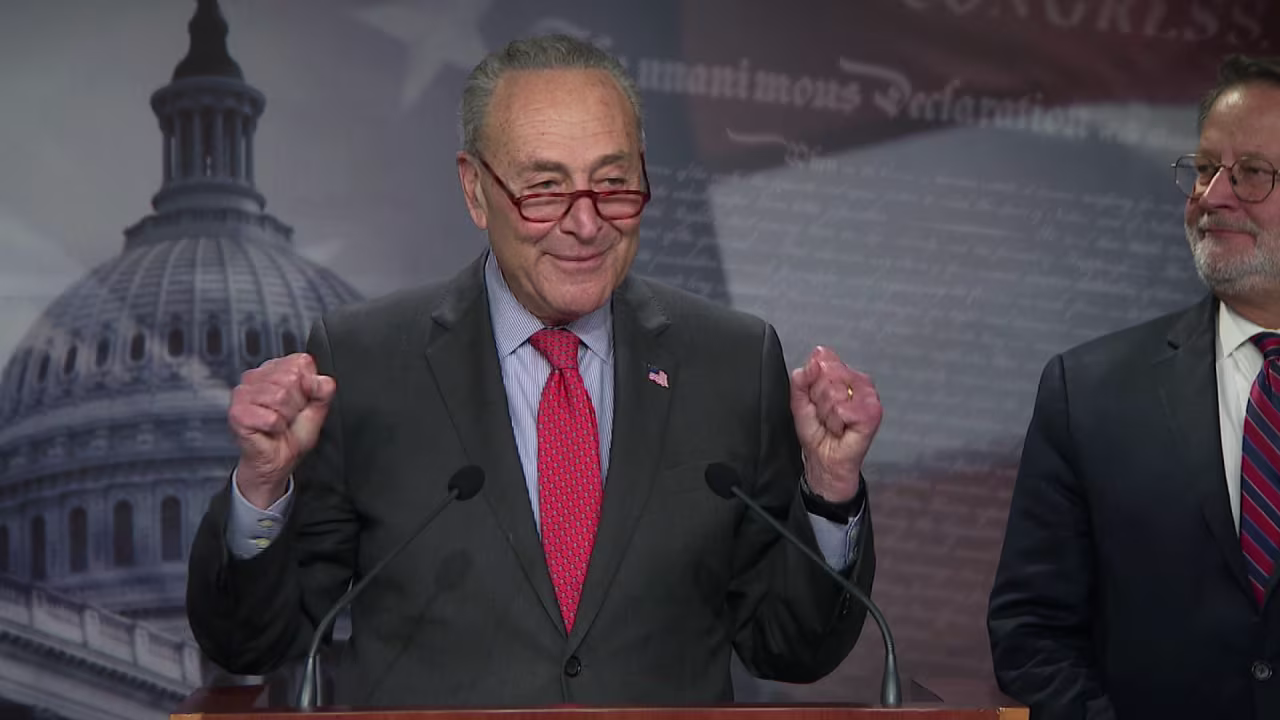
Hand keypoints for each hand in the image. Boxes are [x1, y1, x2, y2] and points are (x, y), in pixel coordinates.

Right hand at [227, 353, 335, 508]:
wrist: (278, 460)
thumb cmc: (292, 434)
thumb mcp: (317, 408)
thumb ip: (323, 390)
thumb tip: (319, 381)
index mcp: (275, 369)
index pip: (301, 362)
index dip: (309, 385)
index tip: (302, 400)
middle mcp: (256, 376)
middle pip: (291, 379)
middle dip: (297, 403)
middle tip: (289, 415)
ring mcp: (243, 393)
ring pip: (280, 397)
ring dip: (287, 417)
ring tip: (280, 422)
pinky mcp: (237, 413)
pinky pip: (271, 417)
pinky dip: (277, 428)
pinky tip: (270, 429)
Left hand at [789, 346, 882, 502]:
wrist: (825, 459)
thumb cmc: (818, 433)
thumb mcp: (800, 401)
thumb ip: (802, 379)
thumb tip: (812, 362)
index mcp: (844, 375)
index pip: (823, 360)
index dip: (813, 383)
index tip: (816, 399)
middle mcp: (859, 383)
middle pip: (828, 375)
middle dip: (819, 398)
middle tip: (826, 413)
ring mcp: (869, 397)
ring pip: (834, 392)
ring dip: (827, 413)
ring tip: (833, 422)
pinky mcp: (872, 413)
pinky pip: (842, 409)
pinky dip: (835, 422)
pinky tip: (842, 428)